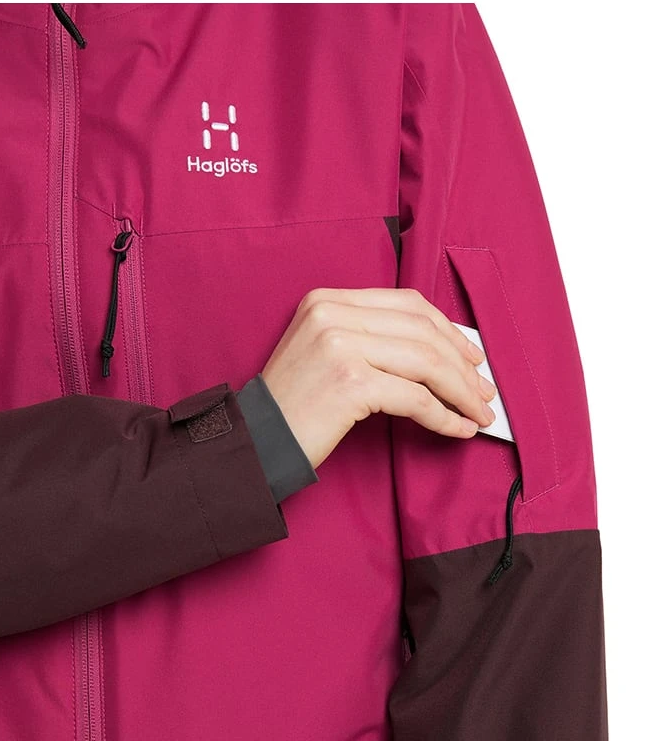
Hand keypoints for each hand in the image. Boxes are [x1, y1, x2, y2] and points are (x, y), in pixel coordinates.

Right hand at [261, 287, 496, 469]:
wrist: (255, 441)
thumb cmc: (293, 405)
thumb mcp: (323, 351)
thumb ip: (369, 338)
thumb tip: (439, 352)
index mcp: (327, 300)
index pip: (407, 304)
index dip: (448, 331)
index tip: (472, 358)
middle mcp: (332, 314)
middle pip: (422, 332)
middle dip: (463, 366)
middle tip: (484, 392)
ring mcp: (340, 345)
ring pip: (425, 363)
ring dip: (461, 392)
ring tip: (478, 413)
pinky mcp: (349, 382)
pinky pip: (414, 398)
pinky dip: (443, 416)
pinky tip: (457, 429)